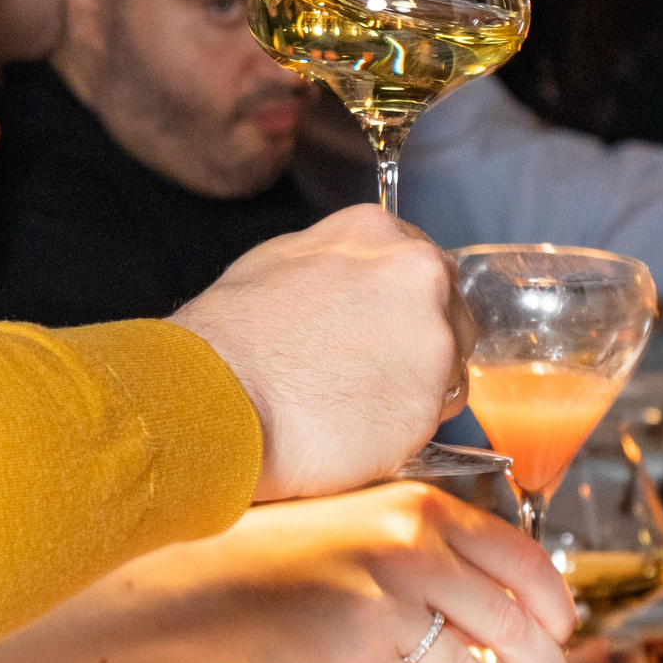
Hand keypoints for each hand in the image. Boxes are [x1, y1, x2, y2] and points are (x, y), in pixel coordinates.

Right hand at [174, 206, 472, 499]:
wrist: (212, 401)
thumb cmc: (230, 339)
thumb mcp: (280, 260)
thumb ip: (341, 262)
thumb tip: (358, 279)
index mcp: (379, 234)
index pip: (426, 269)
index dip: (405, 308)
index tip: (382, 333)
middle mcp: (419, 276)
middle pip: (451, 315)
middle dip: (420, 346)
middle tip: (367, 376)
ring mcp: (432, 340)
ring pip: (451, 369)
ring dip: (418, 389)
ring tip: (354, 405)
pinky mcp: (431, 403)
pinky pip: (434, 418)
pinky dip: (406, 429)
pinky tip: (357, 429)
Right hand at [187, 481, 575, 662]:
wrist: (225, 578)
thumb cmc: (305, 552)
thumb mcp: (384, 522)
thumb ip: (445, 553)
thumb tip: (517, 612)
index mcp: (430, 512)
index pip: (526, 562)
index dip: (558, 608)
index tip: (565, 634)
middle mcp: (415, 554)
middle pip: (514, 624)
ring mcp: (388, 609)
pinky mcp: (361, 661)